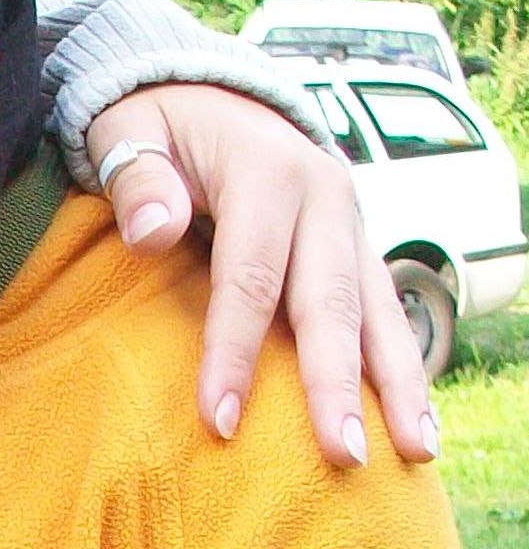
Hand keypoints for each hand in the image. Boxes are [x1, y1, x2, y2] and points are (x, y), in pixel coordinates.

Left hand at [81, 84, 437, 469]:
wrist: (214, 94)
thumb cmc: (160, 123)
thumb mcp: (130, 128)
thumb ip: (138, 179)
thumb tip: (153, 231)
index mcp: (268, 171)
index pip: (250, 275)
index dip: (234, 349)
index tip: (218, 421)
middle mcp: (325, 196)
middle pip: (329, 303)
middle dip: (335, 383)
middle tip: (340, 455)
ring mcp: (350, 223)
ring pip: (376, 312)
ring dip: (396, 386)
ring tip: (413, 454)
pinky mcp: (358, 248)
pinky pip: (385, 313)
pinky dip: (404, 369)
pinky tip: (417, 427)